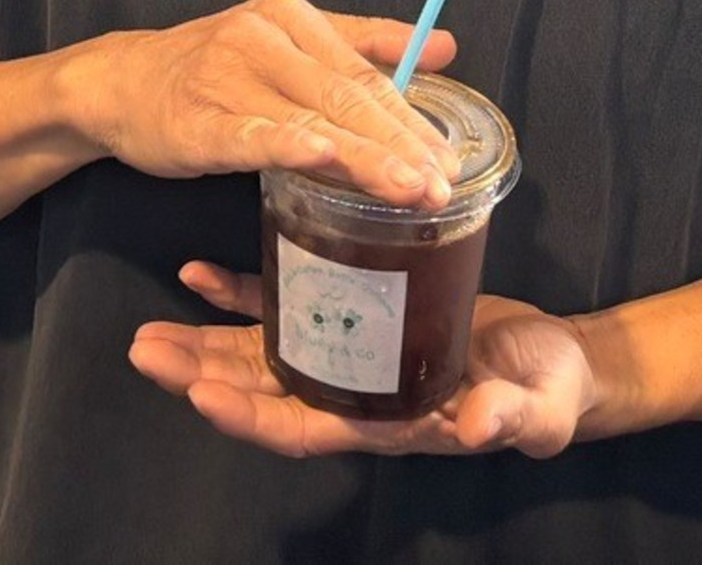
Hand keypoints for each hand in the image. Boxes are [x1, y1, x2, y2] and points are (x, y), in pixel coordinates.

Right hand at [62, 0, 456, 207]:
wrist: (122, 83)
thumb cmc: (213, 69)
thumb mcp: (287, 40)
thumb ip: (364, 43)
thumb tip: (446, 46)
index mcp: (290, 16)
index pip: (364, 73)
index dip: (410, 119)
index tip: (448, 159)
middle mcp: (262, 37)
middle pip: (345, 96)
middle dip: (399, 145)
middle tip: (442, 184)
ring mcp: (226, 76)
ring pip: (308, 119)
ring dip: (362, 157)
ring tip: (406, 188)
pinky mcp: (197, 119)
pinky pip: (248, 134)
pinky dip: (285, 145)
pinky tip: (320, 156)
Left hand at [129, 263, 608, 458]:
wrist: (558, 367)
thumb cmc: (549, 392)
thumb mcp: (539, 408)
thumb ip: (507, 416)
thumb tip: (474, 427)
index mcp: (388, 424)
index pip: (305, 428)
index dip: (252, 417)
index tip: (201, 397)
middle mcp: (356, 396)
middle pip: (263, 393)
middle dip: (201, 376)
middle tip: (143, 351)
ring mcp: (351, 357)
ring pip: (261, 356)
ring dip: (204, 343)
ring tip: (149, 329)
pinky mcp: (358, 314)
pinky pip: (285, 307)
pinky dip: (239, 294)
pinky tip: (195, 273)